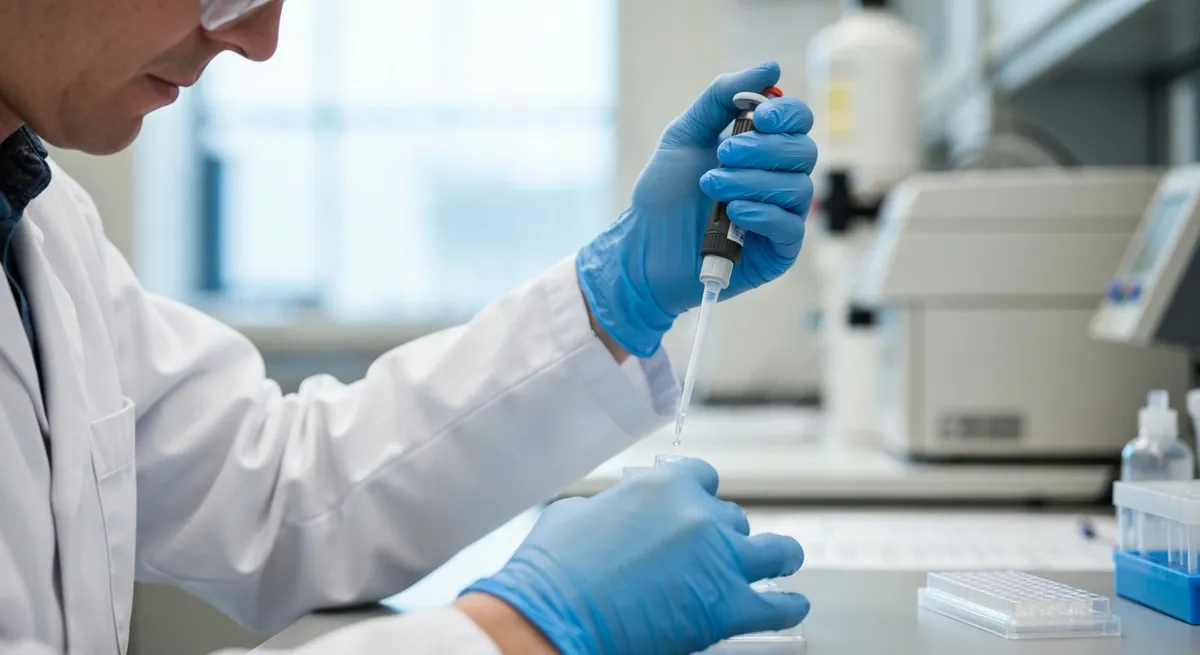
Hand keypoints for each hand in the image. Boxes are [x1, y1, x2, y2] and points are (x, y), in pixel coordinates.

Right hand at [462, 458, 809, 654]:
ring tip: (781, 563)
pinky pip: (778, 604)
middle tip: (714, 553)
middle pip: (733, 518)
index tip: (699, 506)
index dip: (700, 495)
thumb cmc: (554, 571)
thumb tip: (614, 516)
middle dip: (723, 535)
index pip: (703, 477)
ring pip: (776, 550)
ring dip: (777, 556)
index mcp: (663, 488)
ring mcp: (720, 561)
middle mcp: (698, 516)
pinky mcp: (729, 607)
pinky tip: (790, 605)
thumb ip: (612, 508)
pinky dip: (788, 605)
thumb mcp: (576, 515)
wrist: (554, 616)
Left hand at [577, 61, 815, 356]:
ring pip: (796, 188)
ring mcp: (781, 217)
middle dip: (762, 149)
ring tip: (711, 185)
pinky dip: (762, 214)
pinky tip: (732, 213)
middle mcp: (779, 181)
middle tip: (721, 155)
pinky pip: (790, 227)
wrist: (642, 247)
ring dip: (751, 181)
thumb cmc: (665, 194)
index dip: (786, 115)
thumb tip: (771, 68)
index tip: (757, 116)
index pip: (800, 122)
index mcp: (764, 150)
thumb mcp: (686, 134)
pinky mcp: (778, 252)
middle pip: (804, 152)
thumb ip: (722, 97)